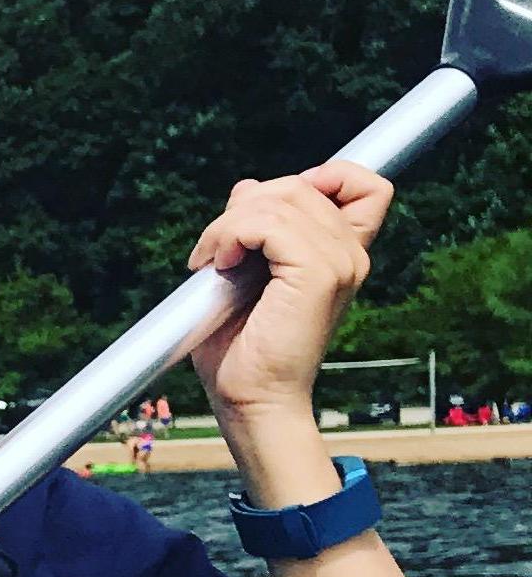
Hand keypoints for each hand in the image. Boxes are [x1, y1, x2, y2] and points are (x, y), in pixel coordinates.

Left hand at [185, 161, 389, 422]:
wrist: (251, 400)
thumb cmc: (243, 349)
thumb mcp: (246, 272)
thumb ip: (255, 228)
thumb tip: (247, 188)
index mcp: (342, 253)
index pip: (365, 184)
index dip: (320, 176)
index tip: (266, 210)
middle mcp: (350, 253)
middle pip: (299, 184)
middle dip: (243, 208)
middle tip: (214, 251)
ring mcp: (339, 262)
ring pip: (278, 198)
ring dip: (226, 225)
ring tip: (211, 262)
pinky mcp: (317, 275)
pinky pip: (268, 223)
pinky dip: (230, 235)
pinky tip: (219, 266)